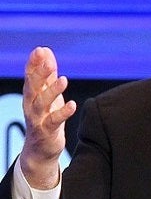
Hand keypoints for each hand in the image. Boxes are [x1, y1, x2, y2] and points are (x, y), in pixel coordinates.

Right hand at [20, 47, 76, 188]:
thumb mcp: (46, 93)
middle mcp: (31, 105)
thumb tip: (45, 51)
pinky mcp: (46, 131)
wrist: (40, 149)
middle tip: (49, 62)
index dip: (34, 63)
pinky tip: (72, 105)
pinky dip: (62, 113)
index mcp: (32, 94)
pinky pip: (53, 121)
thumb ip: (47, 73)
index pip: (30, 76)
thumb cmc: (45, 117)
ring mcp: (38, 118)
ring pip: (42, 104)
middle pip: (33, 87)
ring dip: (52, 91)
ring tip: (64, 79)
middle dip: (40, 74)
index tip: (39, 50)